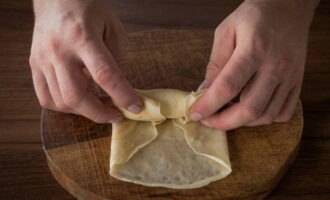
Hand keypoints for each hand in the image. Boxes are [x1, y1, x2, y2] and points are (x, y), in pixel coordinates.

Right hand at [29, 0, 142, 122]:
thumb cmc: (88, 9)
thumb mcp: (113, 28)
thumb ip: (118, 59)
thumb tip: (121, 89)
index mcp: (82, 37)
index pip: (104, 75)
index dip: (122, 96)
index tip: (136, 108)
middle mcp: (58, 50)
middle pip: (76, 96)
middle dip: (99, 114)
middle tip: (115, 115)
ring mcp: (42, 59)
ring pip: (60, 101)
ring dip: (83, 111)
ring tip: (99, 104)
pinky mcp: (34, 65)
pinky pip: (45, 98)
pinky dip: (63, 107)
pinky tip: (77, 100)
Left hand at [190, 0, 318, 129]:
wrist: (288, 8)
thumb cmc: (253, 17)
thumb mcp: (226, 32)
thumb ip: (215, 64)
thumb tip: (203, 92)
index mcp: (254, 49)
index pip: (228, 86)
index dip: (208, 105)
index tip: (195, 113)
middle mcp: (275, 65)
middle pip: (250, 108)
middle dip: (224, 122)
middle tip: (208, 121)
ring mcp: (290, 76)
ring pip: (266, 115)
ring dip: (242, 123)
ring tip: (226, 116)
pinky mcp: (298, 82)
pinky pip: (283, 113)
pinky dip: (264, 119)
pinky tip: (250, 111)